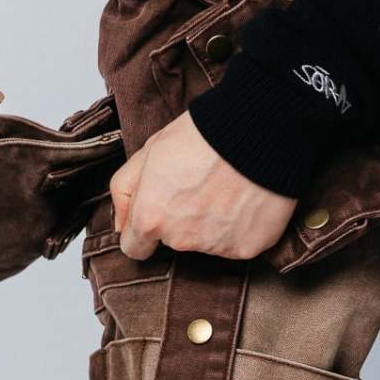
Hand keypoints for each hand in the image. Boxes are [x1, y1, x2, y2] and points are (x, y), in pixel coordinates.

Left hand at [110, 112, 295, 259]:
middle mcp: (181, 240)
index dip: (143, 230)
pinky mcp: (247, 248)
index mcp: (151, 218)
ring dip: (211, 222)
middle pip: (173, 241)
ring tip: (225, 188)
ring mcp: (215, 248)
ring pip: (205, 242)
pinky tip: (244, 199)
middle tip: (199, 185)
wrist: (258, 130)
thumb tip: (121, 224)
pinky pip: (237, 243)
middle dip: (180, 220)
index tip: (156, 214)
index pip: (134, 248)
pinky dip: (239, 226)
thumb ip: (125, 190)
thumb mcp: (150, 150)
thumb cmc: (203, 135)